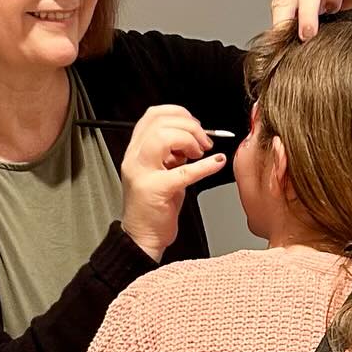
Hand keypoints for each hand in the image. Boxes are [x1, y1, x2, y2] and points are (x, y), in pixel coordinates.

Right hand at [119, 105, 225, 261]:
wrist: (143, 237)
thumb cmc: (154, 206)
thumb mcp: (161, 171)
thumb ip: (172, 152)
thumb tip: (194, 137)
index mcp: (136, 151)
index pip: (152, 115)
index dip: (178, 113)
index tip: (195, 125)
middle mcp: (135, 158)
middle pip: (159, 122)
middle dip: (189, 126)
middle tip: (204, 142)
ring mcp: (143, 174)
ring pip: (163, 137)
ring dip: (190, 139)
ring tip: (202, 153)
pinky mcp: (156, 191)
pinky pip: (183, 172)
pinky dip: (205, 165)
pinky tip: (217, 163)